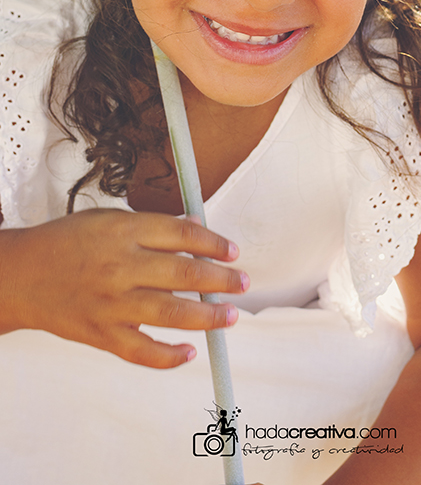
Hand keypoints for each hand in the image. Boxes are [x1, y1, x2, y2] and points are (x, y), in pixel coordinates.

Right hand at [0, 209, 246, 367]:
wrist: (22, 276)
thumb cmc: (68, 241)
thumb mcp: (108, 218)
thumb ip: (152, 226)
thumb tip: (196, 230)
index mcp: (124, 231)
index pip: (183, 235)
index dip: (214, 243)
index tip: (233, 251)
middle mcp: (121, 267)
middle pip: (185, 275)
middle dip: (222, 280)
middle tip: (243, 283)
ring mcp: (112, 304)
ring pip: (171, 314)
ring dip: (208, 317)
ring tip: (230, 316)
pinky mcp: (102, 334)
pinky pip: (142, 352)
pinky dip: (169, 356)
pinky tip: (190, 351)